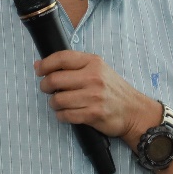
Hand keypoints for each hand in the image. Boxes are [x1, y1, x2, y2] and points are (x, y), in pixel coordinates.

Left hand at [35, 51, 159, 141]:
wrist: (134, 111)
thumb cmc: (113, 90)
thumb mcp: (99, 69)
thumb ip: (74, 66)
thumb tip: (41, 65)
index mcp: (93, 63)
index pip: (62, 58)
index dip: (45, 63)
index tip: (39, 69)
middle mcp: (93, 78)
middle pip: (55, 80)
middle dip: (45, 86)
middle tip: (47, 89)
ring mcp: (93, 97)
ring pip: (57, 100)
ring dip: (53, 103)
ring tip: (59, 103)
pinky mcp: (92, 114)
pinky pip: (65, 115)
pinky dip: (61, 115)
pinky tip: (66, 113)